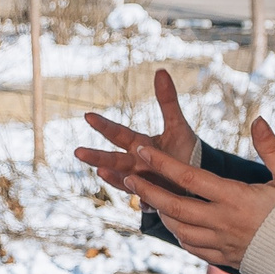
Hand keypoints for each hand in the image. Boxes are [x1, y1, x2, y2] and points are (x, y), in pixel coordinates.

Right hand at [73, 68, 196, 193]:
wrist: (197, 176)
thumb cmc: (185, 150)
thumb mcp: (177, 125)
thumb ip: (168, 101)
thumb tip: (161, 71)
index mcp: (140, 145)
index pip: (118, 134)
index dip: (104, 126)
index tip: (88, 116)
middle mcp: (137, 164)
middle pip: (113, 159)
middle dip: (96, 156)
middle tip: (78, 152)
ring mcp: (143, 182)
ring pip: (123, 180)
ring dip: (112, 177)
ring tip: (100, 171)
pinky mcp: (155, 197)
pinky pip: (146, 200)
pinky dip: (142, 200)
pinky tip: (141, 202)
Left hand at [91, 118, 274, 270]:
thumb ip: (272, 148)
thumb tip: (258, 119)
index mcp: (236, 198)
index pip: (190, 178)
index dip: (163, 164)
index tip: (142, 150)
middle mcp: (224, 222)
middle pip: (175, 207)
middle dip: (148, 191)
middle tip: (128, 177)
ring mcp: (222, 242)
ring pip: (179, 228)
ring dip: (160, 212)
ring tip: (148, 197)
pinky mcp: (225, 256)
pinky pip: (192, 246)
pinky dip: (178, 233)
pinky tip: (173, 223)